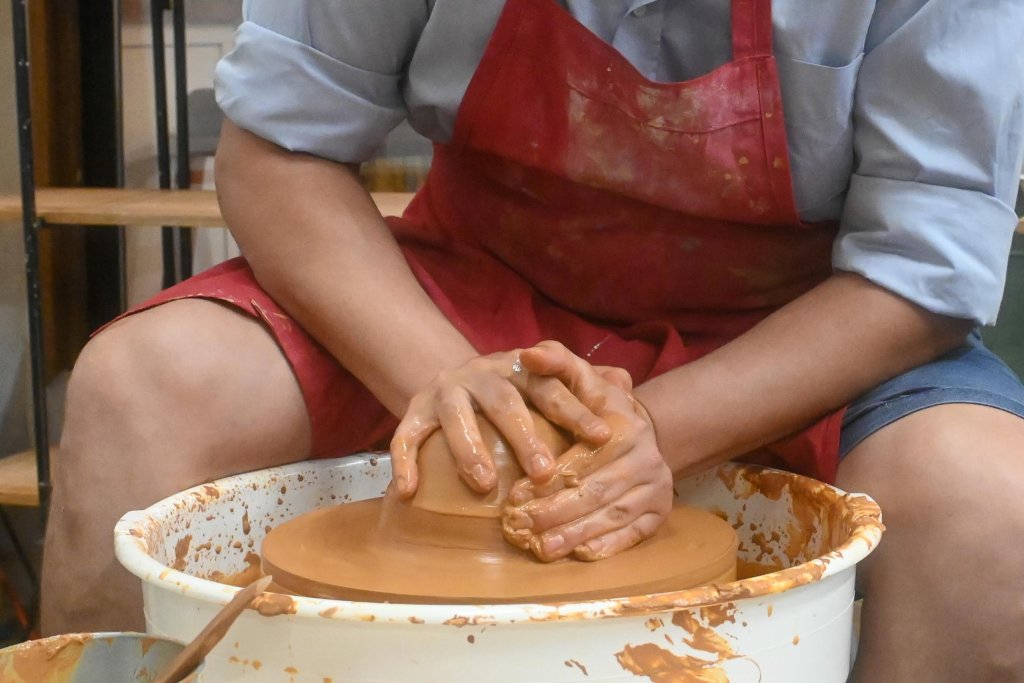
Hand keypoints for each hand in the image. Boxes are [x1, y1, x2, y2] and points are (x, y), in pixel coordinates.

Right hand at [389, 348, 613, 497]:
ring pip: (455, 416)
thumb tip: (624, 384)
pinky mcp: (414, 410)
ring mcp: (444, 390)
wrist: (452, 379)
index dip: (576, 409)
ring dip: (469, 450)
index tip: (600, 436)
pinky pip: (406, 435)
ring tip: (486, 484)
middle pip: (505, 401)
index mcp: (519, 369)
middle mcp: (481, 374)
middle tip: (545, 473)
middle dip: (525, 436)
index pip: (551, 385)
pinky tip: (408, 492)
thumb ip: (584, 385)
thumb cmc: (513, 393)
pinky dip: (404, 462)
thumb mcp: (545, 384)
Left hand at [501, 341, 673, 561]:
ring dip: (575, 535)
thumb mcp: (579, 379)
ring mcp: (657, 488)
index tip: (514, 494)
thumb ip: (555, 363)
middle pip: (596, 491)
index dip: (548, 478)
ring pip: (612, 516)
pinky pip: (633, 535)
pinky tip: (579, 556)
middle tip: (520, 527)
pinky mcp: (661, 514)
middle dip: (555, 512)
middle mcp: (647, 457)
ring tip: (541, 548)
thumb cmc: (595, 407)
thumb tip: (528, 355)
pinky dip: (606, 547)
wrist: (640, 432)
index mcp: (625, 425)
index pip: (583, 458)